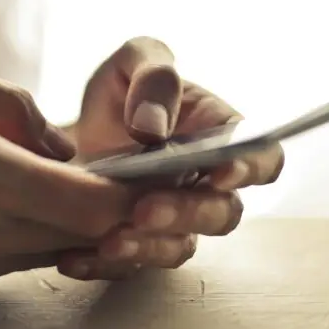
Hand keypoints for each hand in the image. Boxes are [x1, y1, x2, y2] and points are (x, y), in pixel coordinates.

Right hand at [0, 49, 135, 303]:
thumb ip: (10, 102)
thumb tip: (63, 146)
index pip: (93, 205)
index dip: (130, 194)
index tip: (140, 174)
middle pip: (86, 234)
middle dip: (109, 208)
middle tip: (107, 175)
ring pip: (55, 250)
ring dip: (67, 221)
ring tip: (42, 183)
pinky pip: (15, 262)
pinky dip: (24, 236)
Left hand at [57, 37, 284, 279]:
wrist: (66, 135)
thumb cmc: (118, 94)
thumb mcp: (133, 62)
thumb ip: (154, 77)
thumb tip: (152, 129)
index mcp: (219, 136)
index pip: (261, 157)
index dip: (250, 168)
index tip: (219, 173)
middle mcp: (205, 186)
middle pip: (222, 213)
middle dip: (187, 213)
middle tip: (145, 208)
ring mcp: (173, 221)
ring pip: (180, 247)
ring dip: (149, 247)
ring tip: (110, 241)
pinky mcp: (137, 246)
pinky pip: (129, 267)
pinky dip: (102, 266)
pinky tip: (72, 258)